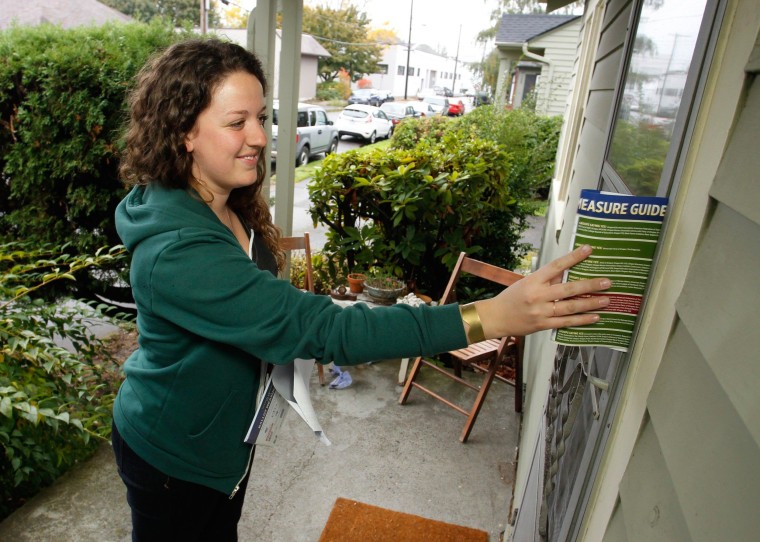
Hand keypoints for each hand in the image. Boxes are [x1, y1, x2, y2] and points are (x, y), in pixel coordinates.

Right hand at [477, 245, 610, 338]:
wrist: (495, 317)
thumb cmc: (511, 298)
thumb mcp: (526, 283)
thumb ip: (547, 279)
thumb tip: (568, 273)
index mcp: (533, 281)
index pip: (556, 266)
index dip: (573, 257)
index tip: (588, 250)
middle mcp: (538, 296)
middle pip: (568, 289)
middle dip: (589, 285)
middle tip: (607, 282)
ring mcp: (541, 312)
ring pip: (570, 307)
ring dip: (590, 303)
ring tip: (606, 299)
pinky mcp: (542, 325)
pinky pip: (566, 322)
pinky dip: (582, 320)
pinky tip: (594, 317)